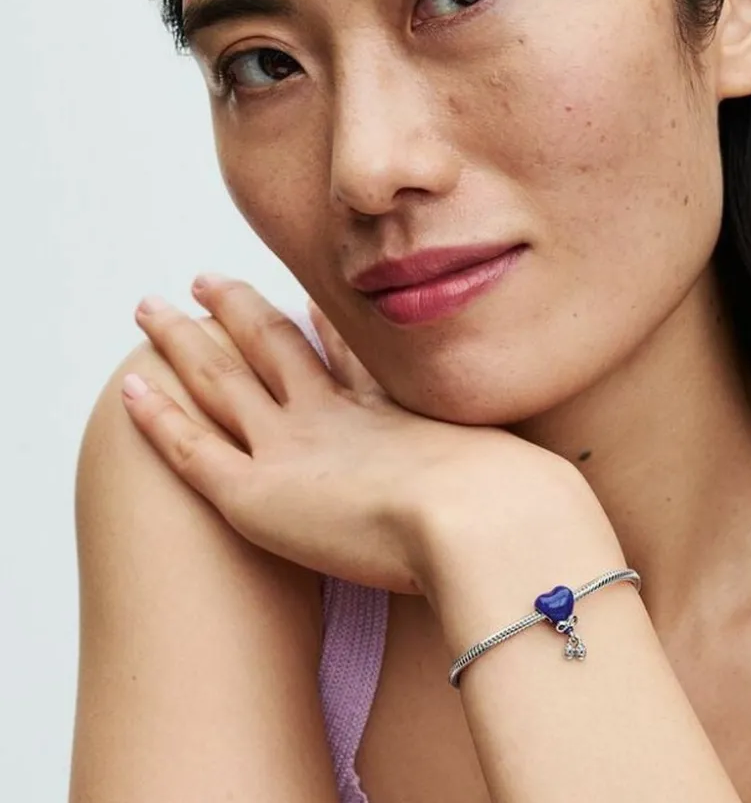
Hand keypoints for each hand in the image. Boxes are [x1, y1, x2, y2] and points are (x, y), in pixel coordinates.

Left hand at [121, 276, 577, 600]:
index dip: (319, 326)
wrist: (492, 523)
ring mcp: (295, 447)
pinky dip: (160, 418)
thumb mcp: (530, 484)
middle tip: (210, 279)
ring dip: (186, 340)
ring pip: (222, 379)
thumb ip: (530, 489)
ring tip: (153, 306)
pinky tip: (127, 387)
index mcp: (396, 409)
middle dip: (241, 310)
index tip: (300, 301)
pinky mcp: (260, 494)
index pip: (345, 355)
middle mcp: (339, 415)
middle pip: (274, 344)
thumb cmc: (521, 512)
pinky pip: (193, 449)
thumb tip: (572, 513)